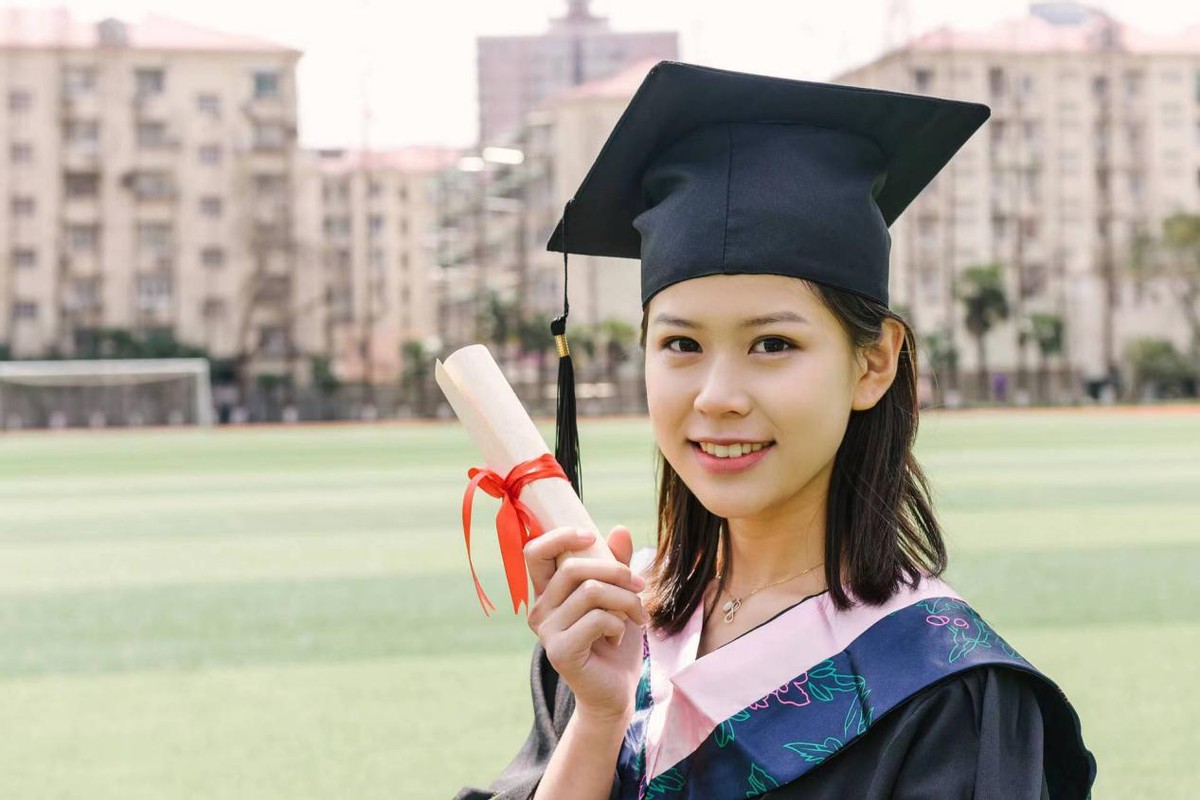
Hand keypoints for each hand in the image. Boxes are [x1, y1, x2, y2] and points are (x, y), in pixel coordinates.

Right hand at [525, 525, 646, 722]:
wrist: (617, 691)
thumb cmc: (615, 641)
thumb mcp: (619, 596)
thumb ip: (616, 564)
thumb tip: (619, 529)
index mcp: (548, 592)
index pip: (535, 551)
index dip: (560, 537)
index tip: (591, 537)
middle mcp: (539, 609)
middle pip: (572, 568)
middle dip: (615, 571)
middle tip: (640, 586)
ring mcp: (546, 632)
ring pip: (591, 592)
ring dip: (625, 600)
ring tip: (636, 616)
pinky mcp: (559, 652)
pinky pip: (597, 619)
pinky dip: (619, 624)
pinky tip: (618, 637)